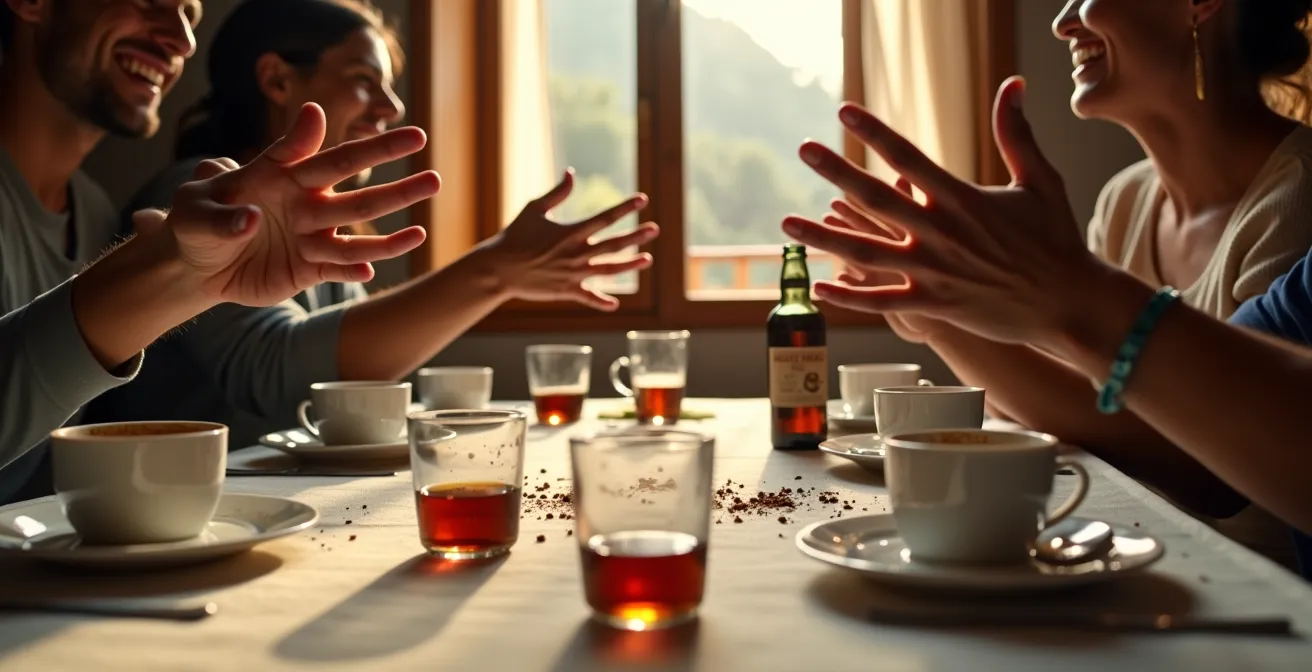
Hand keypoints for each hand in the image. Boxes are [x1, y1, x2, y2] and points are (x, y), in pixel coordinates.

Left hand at [156, 103, 438, 305]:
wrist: (192, 264)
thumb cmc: (193, 221)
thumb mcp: (196, 207)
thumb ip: (226, 205)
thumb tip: (253, 216)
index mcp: (286, 176)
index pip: (333, 158)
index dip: (372, 148)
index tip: (408, 135)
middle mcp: (308, 205)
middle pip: (359, 195)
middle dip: (398, 188)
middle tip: (435, 177)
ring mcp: (312, 238)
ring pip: (358, 236)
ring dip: (391, 236)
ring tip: (423, 230)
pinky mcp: (308, 270)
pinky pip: (337, 271)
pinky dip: (355, 272)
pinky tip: (373, 272)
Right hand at [481, 169, 658, 310]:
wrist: (499, 268)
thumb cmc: (514, 236)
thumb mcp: (535, 209)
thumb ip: (557, 193)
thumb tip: (571, 173)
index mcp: (571, 232)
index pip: (605, 218)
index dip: (625, 207)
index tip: (643, 199)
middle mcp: (576, 253)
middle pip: (614, 244)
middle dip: (636, 236)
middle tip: (654, 229)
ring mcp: (573, 274)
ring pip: (609, 270)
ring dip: (630, 265)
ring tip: (648, 260)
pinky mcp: (566, 291)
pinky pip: (588, 297)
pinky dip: (601, 302)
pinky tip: (614, 303)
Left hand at [781, 76, 1104, 344]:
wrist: (1069, 302)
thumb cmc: (1056, 239)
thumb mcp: (1040, 179)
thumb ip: (1016, 132)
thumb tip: (1012, 83)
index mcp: (963, 198)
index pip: (909, 158)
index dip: (875, 134)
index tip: (844, 113)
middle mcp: (942, 233)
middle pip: (878, 198)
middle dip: (837, 173)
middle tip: (803, 149)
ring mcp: (934, 271)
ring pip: (867, 252)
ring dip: (824, 237)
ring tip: (786, 224)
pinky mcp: (935, 305)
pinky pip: (883, 301)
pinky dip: (850, 296)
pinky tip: (819, 287)